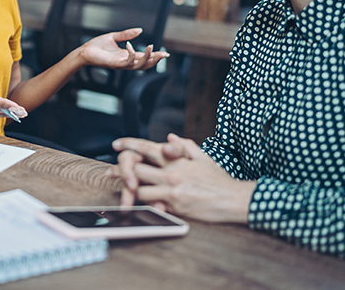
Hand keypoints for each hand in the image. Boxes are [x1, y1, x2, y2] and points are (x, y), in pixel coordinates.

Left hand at [78, 28, 168, 70]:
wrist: (84, 51)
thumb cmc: (97, 46)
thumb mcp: (114, 37)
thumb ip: (127, 34)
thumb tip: (140, 30)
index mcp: (126, 56)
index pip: (143, 57)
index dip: (154, 56)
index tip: (165, 53)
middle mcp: (125, 62)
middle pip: (144, 64)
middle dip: (155, 60)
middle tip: (164, 54)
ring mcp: (120, 64)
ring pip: (138, 66)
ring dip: (147, 58)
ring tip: (152, 48)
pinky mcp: (114, 64)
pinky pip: (126, 62)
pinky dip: (130, 55)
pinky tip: (130, 46)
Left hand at [106, 134, 255, 223]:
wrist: (233, 199)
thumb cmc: (218, 179)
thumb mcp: (203, 157)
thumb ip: (184, 145)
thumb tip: (169, 137)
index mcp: (176, 159)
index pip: (147, 147)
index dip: (129, 144)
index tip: (116, 144)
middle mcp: (171, 173)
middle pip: (136, 168)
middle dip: (122, 170)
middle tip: (111, 172)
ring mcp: (172, 191)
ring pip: (139, 189)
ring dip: (131, 189)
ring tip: (124, 190)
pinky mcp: (175, 207)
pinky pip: (152, 205)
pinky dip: (145, 204)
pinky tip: (138, 204)